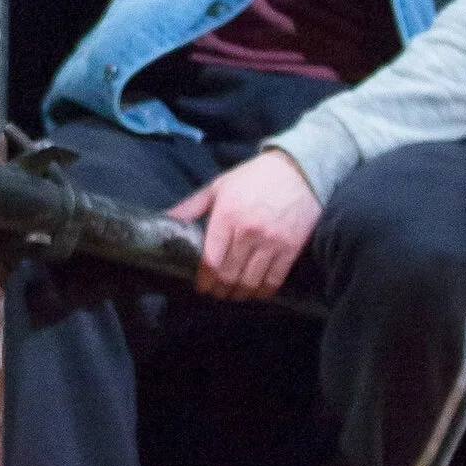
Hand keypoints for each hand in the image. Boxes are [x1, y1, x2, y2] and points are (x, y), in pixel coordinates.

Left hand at [169, 151, 322, 300]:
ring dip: (240, 294)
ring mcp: (271, 241)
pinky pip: (275, 279)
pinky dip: (263, 291)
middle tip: (216, 294)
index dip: (204, 279)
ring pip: (251, 281)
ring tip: (234, 295)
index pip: (211, 259)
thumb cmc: (254, 177)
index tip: (201, 287)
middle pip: (229, 274)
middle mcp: (248, 232)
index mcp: (227, 216)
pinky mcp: (291, 248)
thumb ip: (192, 206)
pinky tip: (256, 292)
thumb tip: (167, 218)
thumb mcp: (219, 186)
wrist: (299, 170)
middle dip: (220, 289)